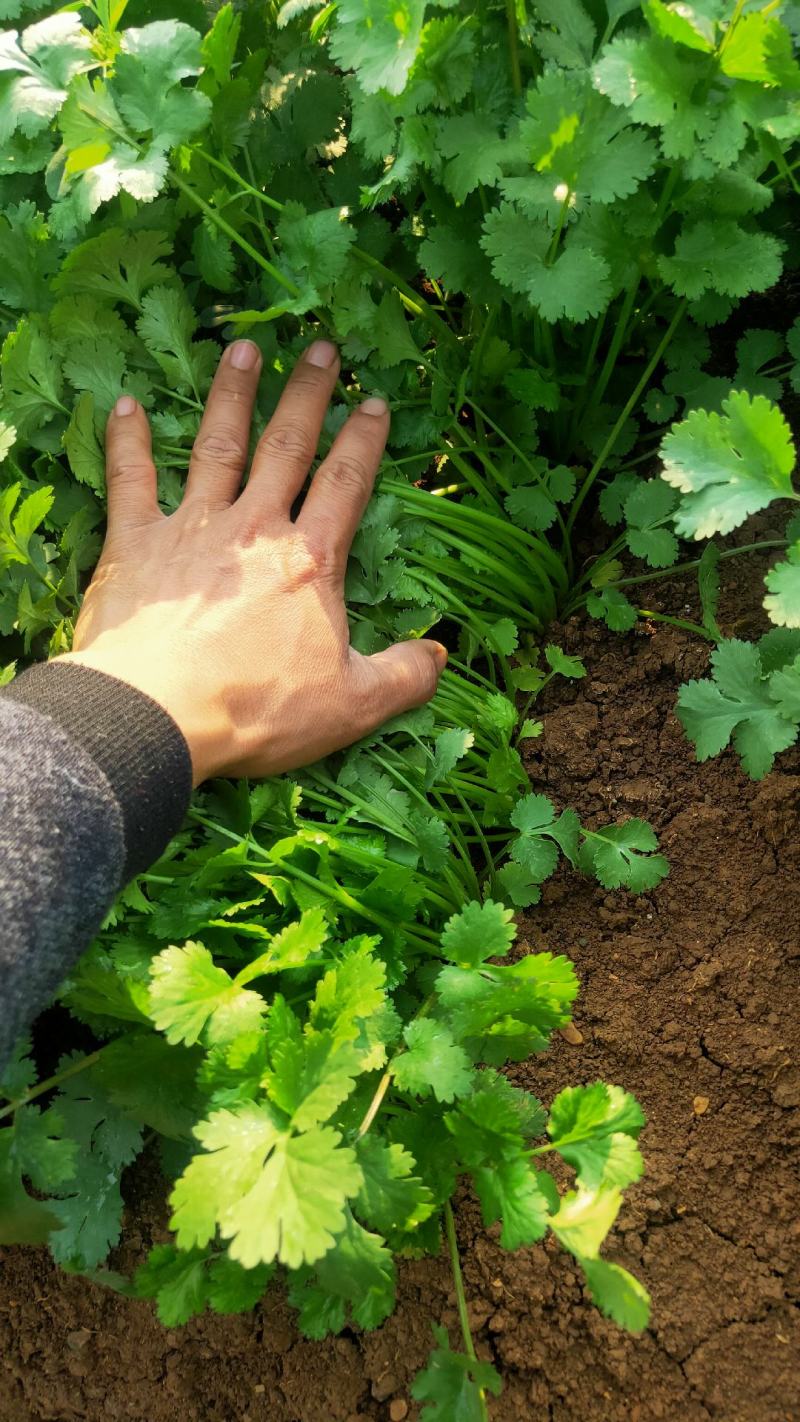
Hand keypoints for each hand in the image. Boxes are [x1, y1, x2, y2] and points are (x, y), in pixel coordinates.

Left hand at [59, 339, 446, 785]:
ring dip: (231, 396)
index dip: (363, 441)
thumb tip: (440, 656)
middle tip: (320, 348)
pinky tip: (124, 405)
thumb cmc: (259, 709)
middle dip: (307, 395)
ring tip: (243, 351)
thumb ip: (403, 677)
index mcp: (310, 561)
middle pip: (286, 447)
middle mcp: (254, 528)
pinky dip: (127, 441)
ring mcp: (191, 528)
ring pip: (216, 447)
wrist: (159, 713)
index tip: (375, 402)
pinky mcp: (135, 544)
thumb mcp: (352, 705)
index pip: (346, 484)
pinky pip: (131, 480)